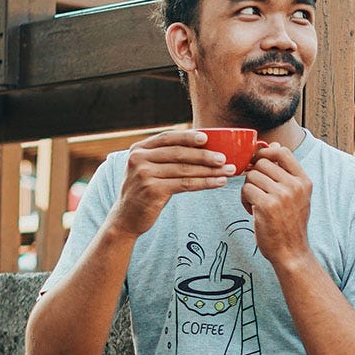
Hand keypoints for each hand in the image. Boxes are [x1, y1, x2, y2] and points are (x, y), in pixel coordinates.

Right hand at [110, 130, 235, 236]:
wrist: (126, 218)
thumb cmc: (145, 191)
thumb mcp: (148, 169)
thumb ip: (165, 157)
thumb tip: (201, 146)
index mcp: (138, 149)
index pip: (167, 138)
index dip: (187, 137)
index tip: (207, 137)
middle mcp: (139, 159)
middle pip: (178, 153)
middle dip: (204, 155)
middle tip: (224, 157)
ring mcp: (144, 174)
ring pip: (184, 169)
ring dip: (210, 170)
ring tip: (228, 170)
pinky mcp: (152, 190)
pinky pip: (185, 184)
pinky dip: (205, 182)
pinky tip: (218, 182)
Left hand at [240, 143, 311, 265]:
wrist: (291, 252)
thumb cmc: (290, 223)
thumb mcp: (296, 195)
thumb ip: (286, 172)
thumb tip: (275, 145)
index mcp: (304, 181)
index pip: (283, 152)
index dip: (266, 153)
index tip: (259, 164)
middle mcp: (295, 186)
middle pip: (262, 163)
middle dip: (254, 175)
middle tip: (257, 190)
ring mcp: (282, 195)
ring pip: (251, 176)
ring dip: (248, 189)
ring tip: (255, 203)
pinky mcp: (267, 206)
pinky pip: (246, 190)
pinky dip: (244, 200)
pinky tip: (252, 211)